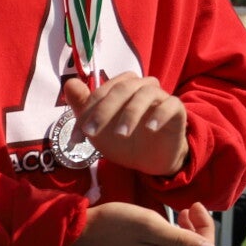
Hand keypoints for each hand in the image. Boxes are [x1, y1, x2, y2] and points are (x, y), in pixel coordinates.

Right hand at [61, 201, 214, 245]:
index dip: (206, 228)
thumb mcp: (150, 225)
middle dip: (198, 232)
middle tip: (188, 208)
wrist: (74, 236)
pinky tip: (160, 229)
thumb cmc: (113, 224)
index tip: (193, 205)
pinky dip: (169, 244)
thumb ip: (181, 240)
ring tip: (178, 215)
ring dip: (184, 237)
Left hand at [63, 74, 188, 175]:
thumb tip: (69, 83)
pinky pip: (171, 104)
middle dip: (105, 109)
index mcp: (122, 88)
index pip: (104, 90)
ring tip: (122, 134)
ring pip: (147, 93)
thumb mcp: (99, 129)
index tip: (79, 136)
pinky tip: (151, 128)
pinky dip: (160, 114)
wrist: (149, 161)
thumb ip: (84, 107)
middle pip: (124, 87)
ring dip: (131, 112)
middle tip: (93, 131)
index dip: (89, 111)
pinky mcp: (177, 111)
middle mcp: (142, 88)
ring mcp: (161, 97)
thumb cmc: (122, 140)